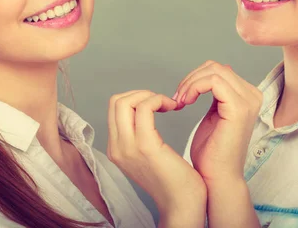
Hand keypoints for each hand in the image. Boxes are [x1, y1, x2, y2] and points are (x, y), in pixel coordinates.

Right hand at [107, 90, 206, 226]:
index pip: (115, 109)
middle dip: (141, 93)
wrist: (182, 205)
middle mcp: (117, 148)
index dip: (136, 99)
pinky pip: (145, 108)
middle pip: (116, 101)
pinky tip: (173, 107)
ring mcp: (128, 147)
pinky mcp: (145, 146)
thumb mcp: (148, 155)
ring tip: (168, 104)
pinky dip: (159, 100)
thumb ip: (139, 136)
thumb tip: (144, 111)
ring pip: (125, 101)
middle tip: (162, 101)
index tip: (157, 105)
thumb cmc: (174, 180)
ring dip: (150, 95)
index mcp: (116, 149)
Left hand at [174, 61, 262, 184]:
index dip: (195, 78)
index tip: (181, 97)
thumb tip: (213, 74)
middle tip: (177, 98)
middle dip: (191, 79)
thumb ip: (215, 95)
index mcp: (248, 96)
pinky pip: (213, 81)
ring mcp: (248, 101)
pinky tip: (185, 102)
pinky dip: (194, 87)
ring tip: (180, 101)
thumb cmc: (212, 153)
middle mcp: (252, 95)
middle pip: (215, 67)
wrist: (216, 178)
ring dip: (190, 83)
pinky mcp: (238, 107)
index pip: (219, 70)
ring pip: (213, 71)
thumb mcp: (213, 115)